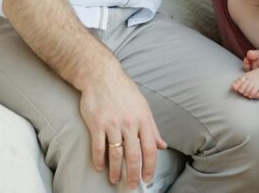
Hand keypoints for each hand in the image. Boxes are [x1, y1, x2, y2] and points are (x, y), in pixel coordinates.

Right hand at [80, 69, 166, 188]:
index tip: (148, 179)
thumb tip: (162, 145)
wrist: (101, 76)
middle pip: (134, 155)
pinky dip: (99, 160)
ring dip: (116, 171)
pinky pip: (98, 147)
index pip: (150, 149)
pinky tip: (100, 167)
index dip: (150, 167)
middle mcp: (129, 123)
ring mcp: (112, 124)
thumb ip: (152, 128)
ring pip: (116, 154)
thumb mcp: (143, 107)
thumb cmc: (124, 91)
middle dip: (134, 174)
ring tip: (115, 180)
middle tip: (132, 186)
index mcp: (143, 119)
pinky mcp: (97, 124)